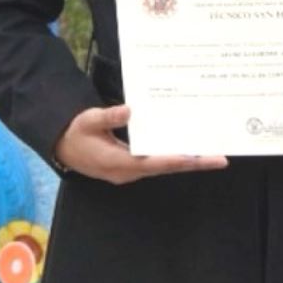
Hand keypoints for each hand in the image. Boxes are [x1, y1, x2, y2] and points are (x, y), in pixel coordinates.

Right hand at [53, 104, 227, 183]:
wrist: (62, 147)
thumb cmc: (76, 133)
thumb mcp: (88, 121)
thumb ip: (107, 117)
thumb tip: (129, 111)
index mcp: (118, 162)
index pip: (154, 162)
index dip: (178, 160)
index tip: (199, 158)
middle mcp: (128, 172)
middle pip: (166, 168)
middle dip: (193, 163)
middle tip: (220, 159)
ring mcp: (131, 172)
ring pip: (164, 167)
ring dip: (187, 161)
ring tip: (213, 155)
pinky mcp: (132, 168)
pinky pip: (158, 164)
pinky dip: (175, 158)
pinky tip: (190, 150)